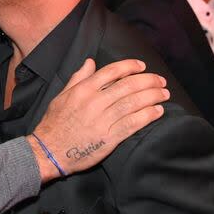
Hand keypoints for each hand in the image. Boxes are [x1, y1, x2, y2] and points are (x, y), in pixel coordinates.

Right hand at [28, 58, 167, 182]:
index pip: (111, 71)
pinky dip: (147, 116)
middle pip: (127, 86)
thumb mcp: (62, 96)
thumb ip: (78, 78)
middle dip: (148, 81)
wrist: (49, 151)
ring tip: (164, 94)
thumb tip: (90, 62)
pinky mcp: (109, 138)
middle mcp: (94, 102)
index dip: (130, 66)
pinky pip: (132, 124)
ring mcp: (102, 120)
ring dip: (152, 97)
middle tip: (161, 81)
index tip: (142, 66)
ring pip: (133, 103)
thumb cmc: (54, 123)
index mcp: (82, 90)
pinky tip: (157, 111)